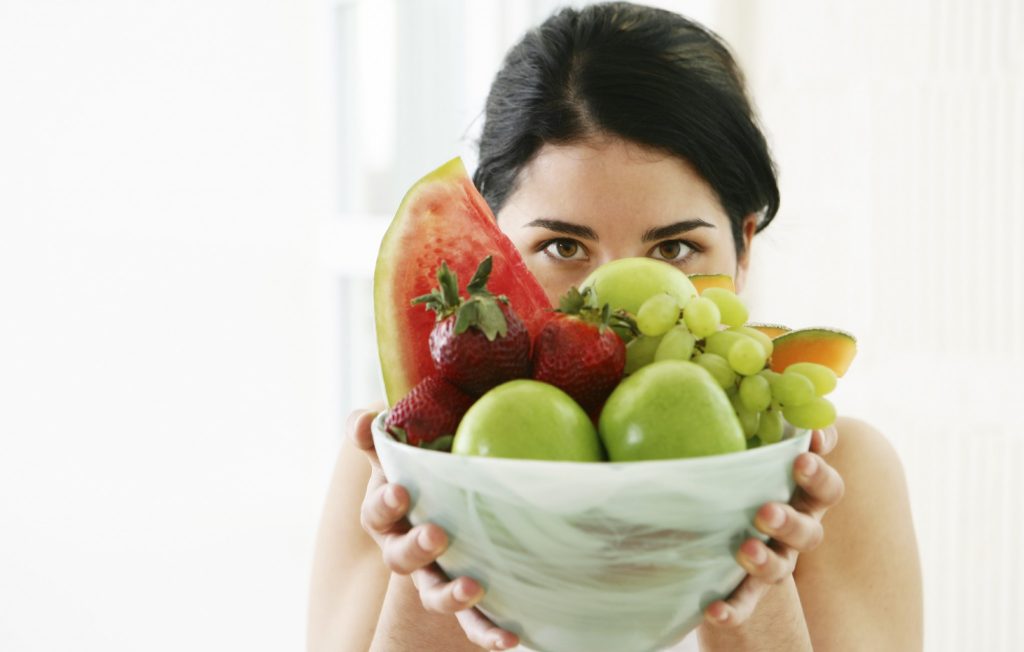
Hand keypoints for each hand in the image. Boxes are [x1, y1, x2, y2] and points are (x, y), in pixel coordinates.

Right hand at [348, 409, 519, 650]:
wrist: (459, 514)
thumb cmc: (429, 473)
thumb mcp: (405, 450)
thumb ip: (384, 433)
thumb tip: (364, 419)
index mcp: (391, 513)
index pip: (376, 511)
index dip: (385, 503)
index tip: (401, 491)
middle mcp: (406, 551)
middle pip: (399, 557)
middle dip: (415, 548)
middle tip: (436, 535)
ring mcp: (435, 579)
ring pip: (433, 594)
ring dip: (449, 595)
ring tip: (473, 588)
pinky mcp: (465, 604)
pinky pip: (473, 624)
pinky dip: (487, 633)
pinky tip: (510, 639)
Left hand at [703, 426, 844, 627]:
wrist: (729, 537)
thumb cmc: (737, 473)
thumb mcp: (740, 445)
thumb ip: (740, 413)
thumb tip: (709, 356)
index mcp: (798, 487)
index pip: (822, 473)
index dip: (821, 458)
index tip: (808, 443)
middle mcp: (796, 522)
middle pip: (811, 523)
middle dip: (792, 515)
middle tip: (767, 509)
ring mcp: (778, 557)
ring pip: (786, 562)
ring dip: (769, 558)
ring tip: (746, 550)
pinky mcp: (749, 587)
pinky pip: (746, 601)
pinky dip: (734, 608)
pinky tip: (713, 611)